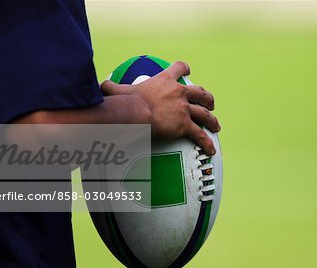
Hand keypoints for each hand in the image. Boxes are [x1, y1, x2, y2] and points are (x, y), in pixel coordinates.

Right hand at [101, 61, 220, 154]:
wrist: (135, 113)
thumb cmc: (125, 102)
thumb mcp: (118, 90)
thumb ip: (111, 87)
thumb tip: (100, 86)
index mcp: (165, 81)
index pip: (179, 68)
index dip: (184, 68)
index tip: (188, 70)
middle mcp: (179, 93)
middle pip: (200, 92)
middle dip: (207, 98)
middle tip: (210, 103)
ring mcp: (184, 109)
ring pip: (205, 114)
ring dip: (212, 120)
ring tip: (216, 125)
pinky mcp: (185, 125)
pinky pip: (200, 135)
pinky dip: (207, 143)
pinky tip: (211, 150)